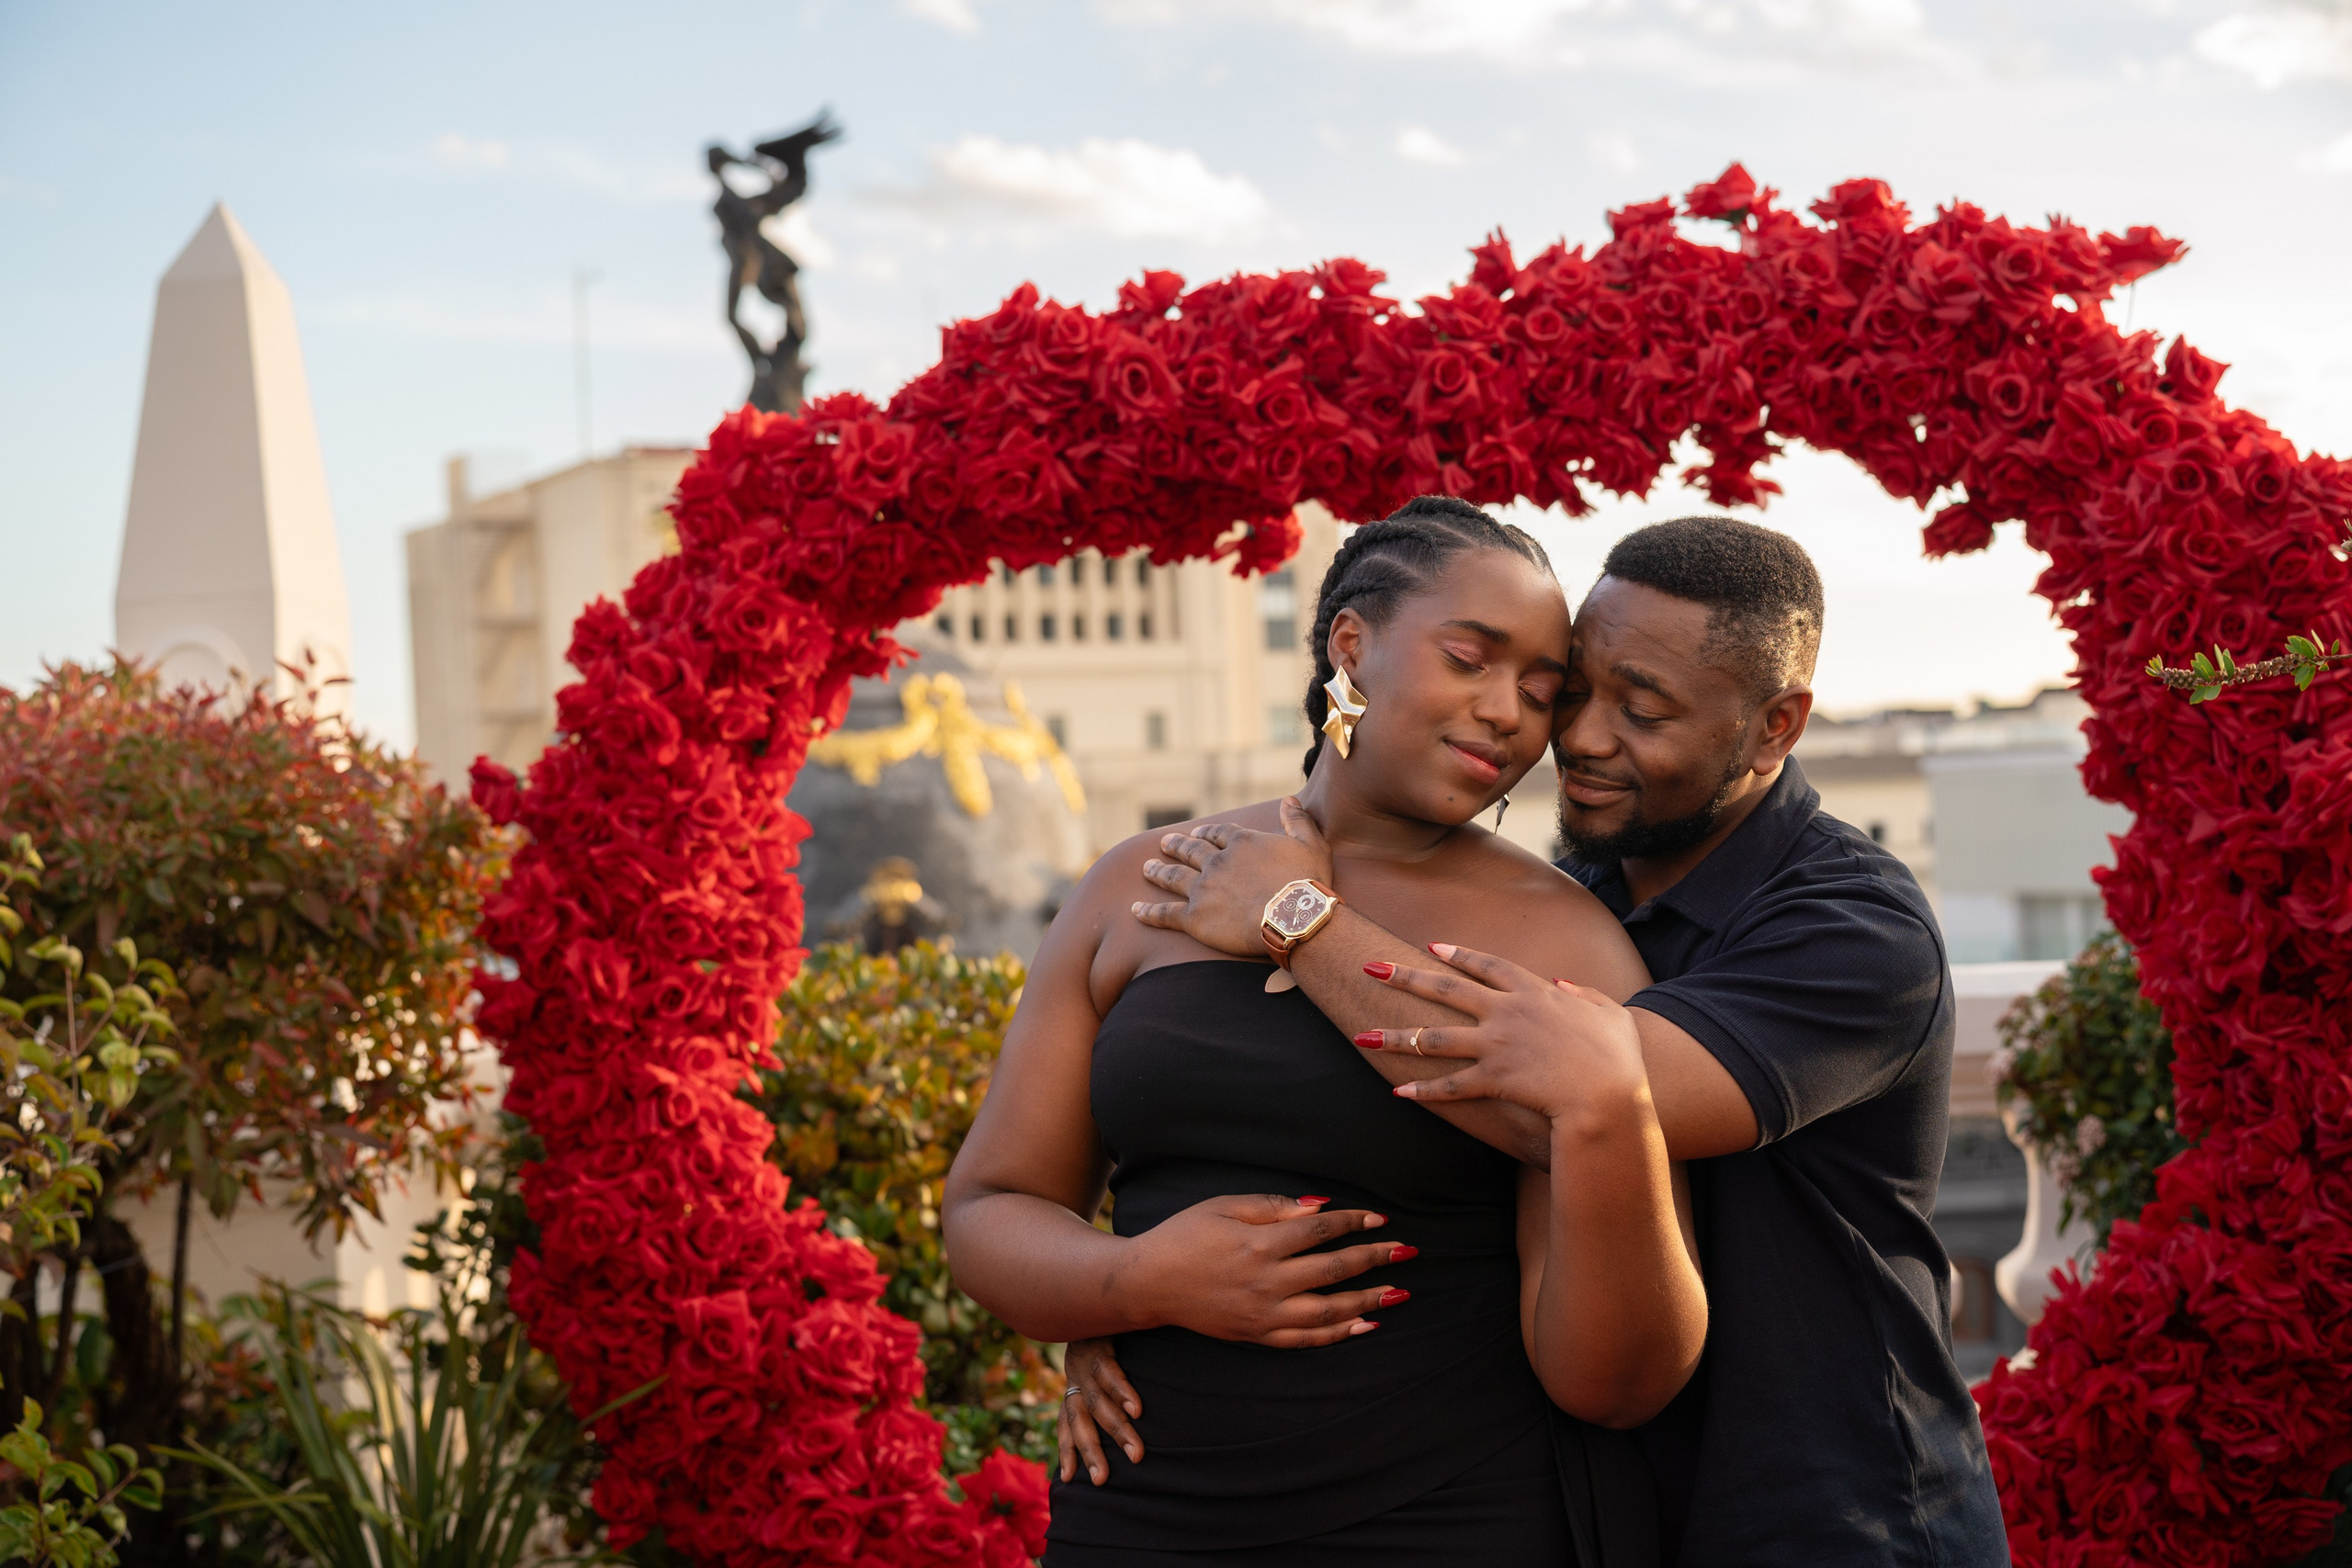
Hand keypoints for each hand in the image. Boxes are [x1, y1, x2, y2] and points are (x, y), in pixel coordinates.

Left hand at [1058, 1338, 1142, 1485]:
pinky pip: (1110, 1371)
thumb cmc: (1105, 1325)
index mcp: (1074, 1380)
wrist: (1096, 1282)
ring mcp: (1085, 1360)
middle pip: (1080, 1420)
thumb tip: (1126, 1412)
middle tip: (1103, 1480)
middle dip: (1091, 1451)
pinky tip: (1136, 1410)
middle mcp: (1075, 1374)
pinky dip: (1122, 1391)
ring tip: (1136, 1453)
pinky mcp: (1100, 1343)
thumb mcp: (1099, 1355)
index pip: (1066, 1421)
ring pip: (1097, 1402)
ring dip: (1116, 1429)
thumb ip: (1106, 1382)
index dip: (1067, 1448)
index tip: (1070, 1478)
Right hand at [1112, 1193, 1413, 1345]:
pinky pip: (1307, 1339)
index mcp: (1259, 1243)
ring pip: (1329, 1311)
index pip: (1320, 1231)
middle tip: (1407, 1252)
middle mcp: (1266, 1282)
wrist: (1148, 1283)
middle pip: (1334, 1269)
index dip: (1353, 1223)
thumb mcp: (1223, 1205)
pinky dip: (1340, 1334)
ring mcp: (1263, 1314)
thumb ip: (1274, 1206)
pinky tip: (1365, 1325)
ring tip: (1398, 1292)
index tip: (1379, 1218)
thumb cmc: (1185, 1235)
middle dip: (1375, 1260)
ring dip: (1368, 1300)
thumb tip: (1320, 1207)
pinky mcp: (1256, 1335)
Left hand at [1133, 797, 1334, 956]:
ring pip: (1173, 877)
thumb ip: (1297, 820)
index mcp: (1242, 844)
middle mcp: (1217, 862)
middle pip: (1191, 852)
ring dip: (1158, 872)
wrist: (1293, 918)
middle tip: (1164, 843)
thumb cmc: (1308, 883)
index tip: (1197, 834)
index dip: (1206, 834)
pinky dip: (1149, 912)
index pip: (1218, 834)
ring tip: (1146, 867)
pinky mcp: (1194, 918)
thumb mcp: (1311, 844)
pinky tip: (1135, 910)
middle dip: (1176, 846)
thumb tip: (1290, 799)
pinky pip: (1165, 913)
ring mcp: (1202, 889)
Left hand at [1358, 945, 1649, 1130]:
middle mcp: (1507, 1012)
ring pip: (1435, 1038)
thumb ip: (1586, 995)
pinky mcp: (1493, 1079)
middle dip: (1405, 977)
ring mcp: (1496, 1046)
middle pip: (1446, 990)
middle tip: (1371, 968)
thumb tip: (1563, 985)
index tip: (1433, 948)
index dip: (1459, 956)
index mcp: (1534, 992)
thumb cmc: (1619, 1057)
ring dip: (1395, 1036)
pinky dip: (1424, 1089)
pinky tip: (1398, 1090)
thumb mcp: (1611, 1013)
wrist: (1609, 1094)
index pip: (1488, 965)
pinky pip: (1450, 1085)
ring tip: (1361, 1034)